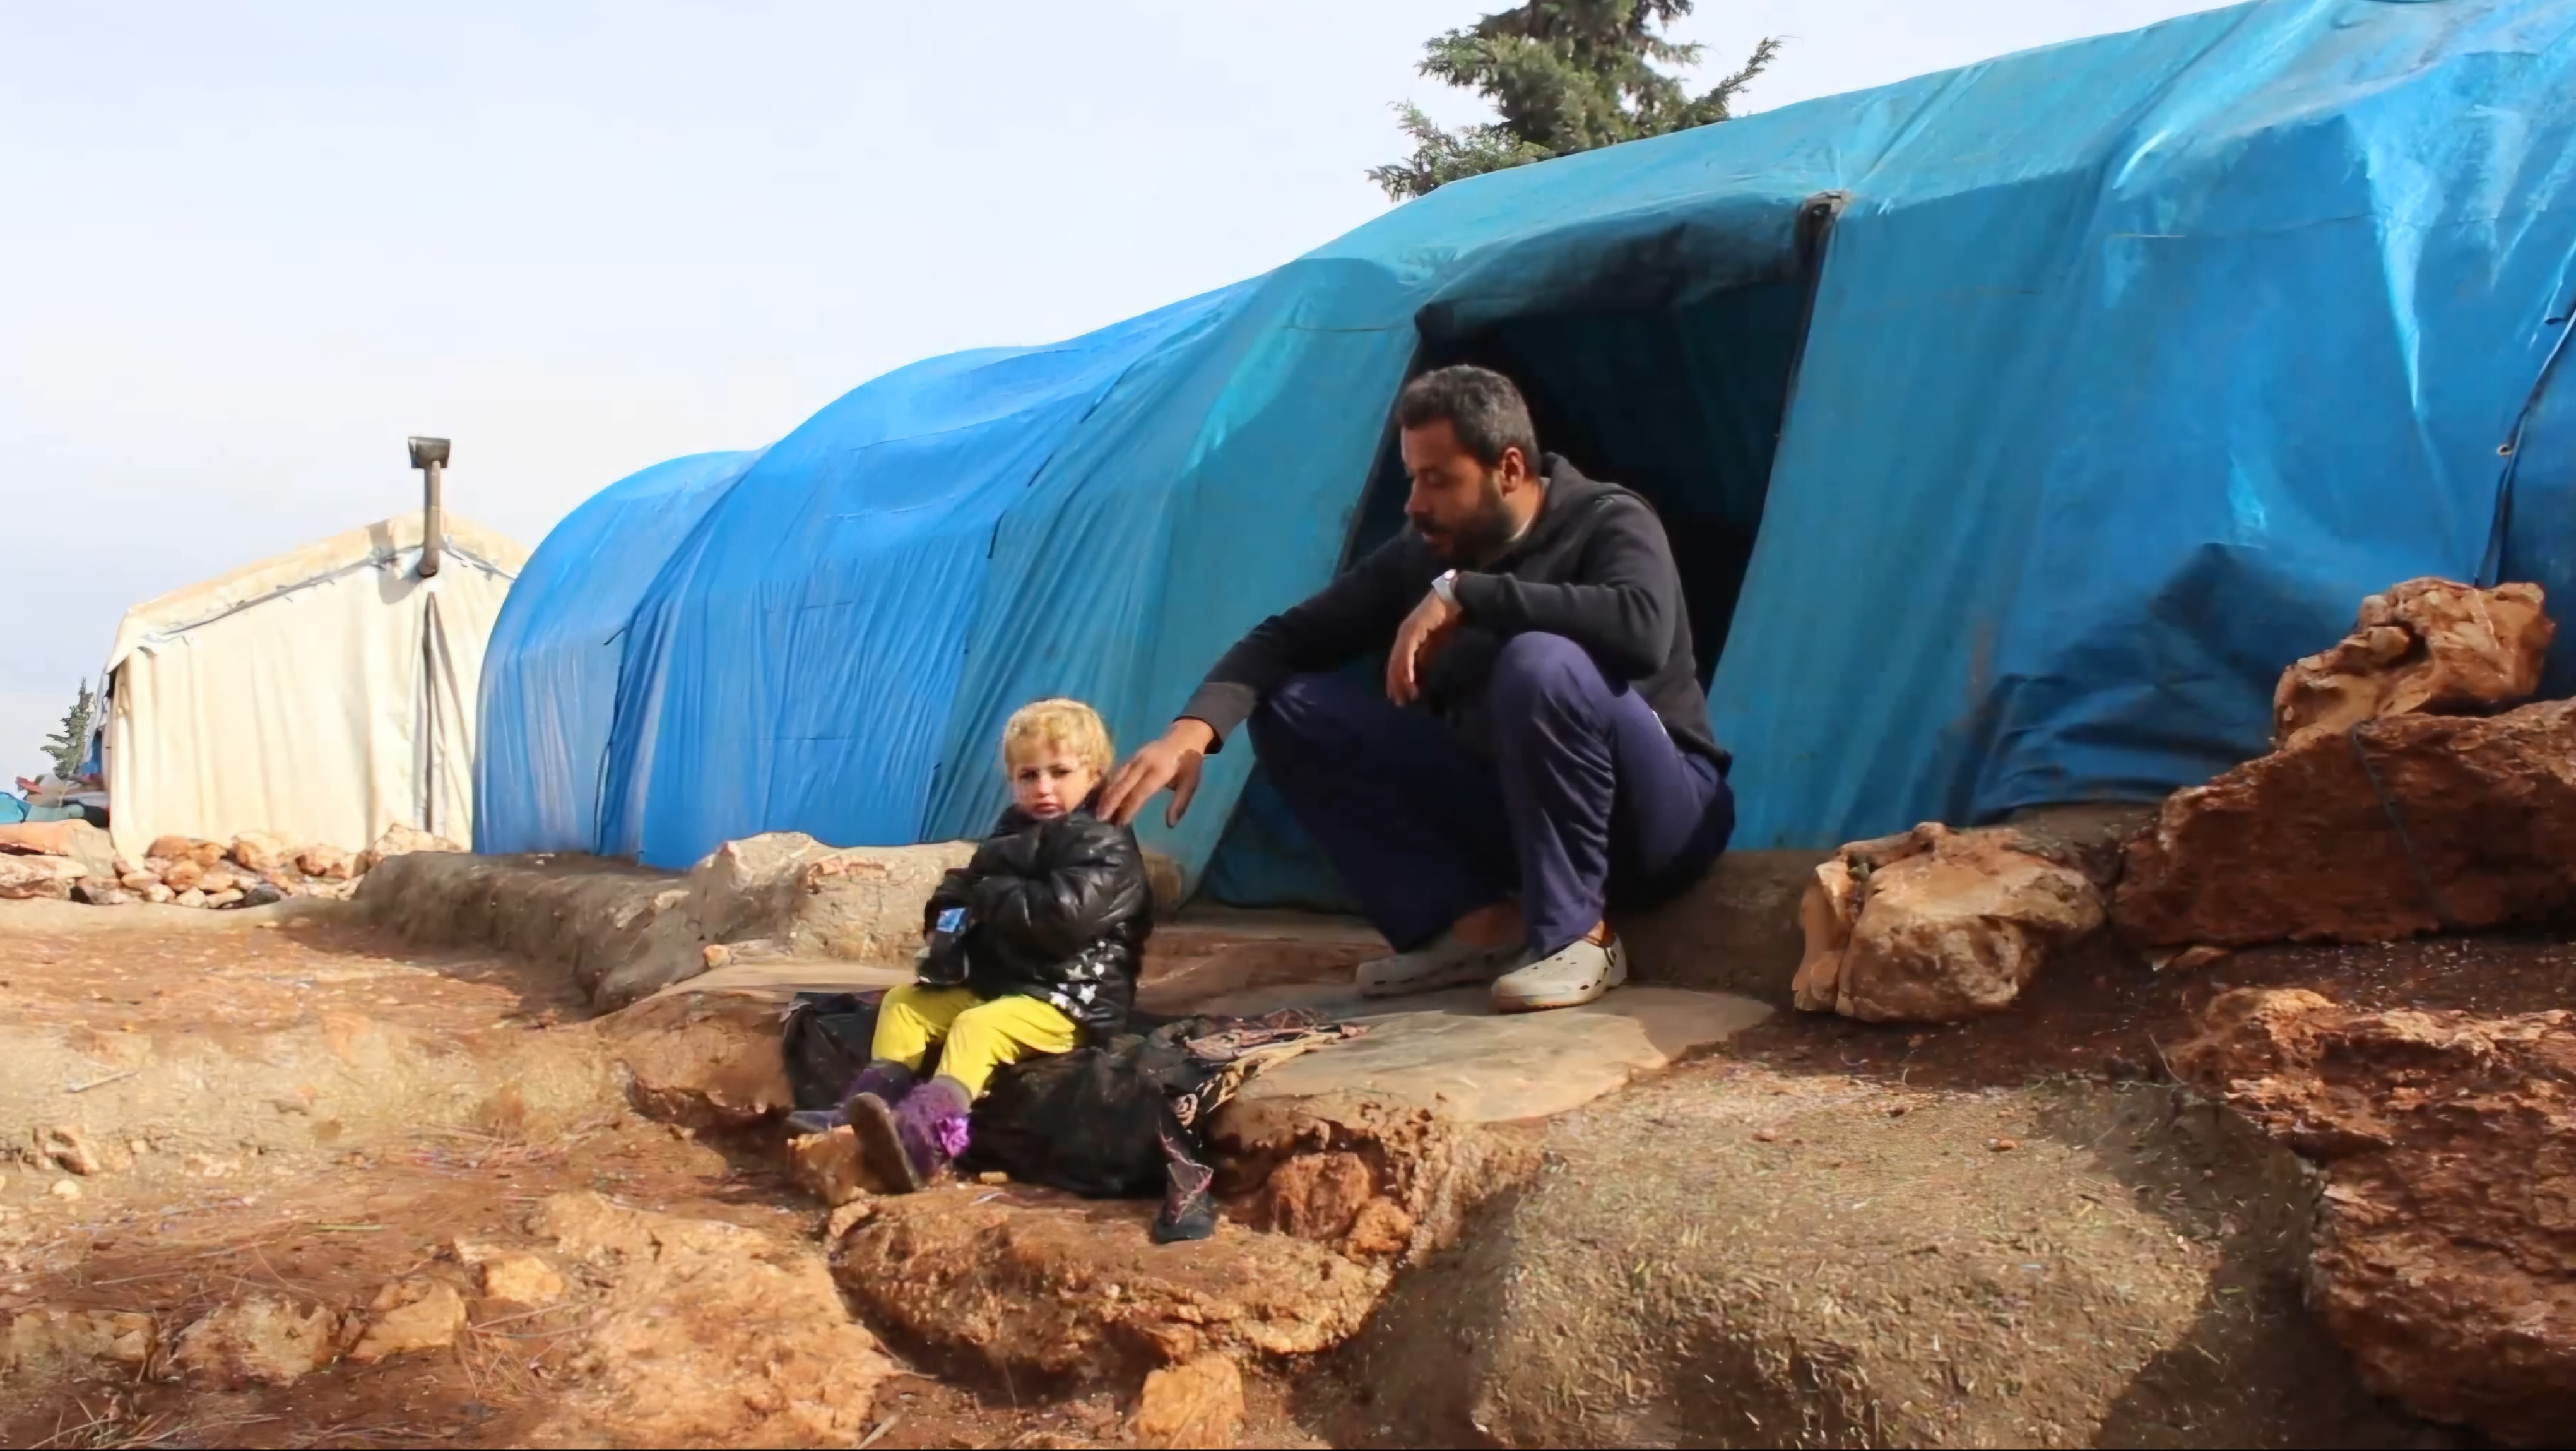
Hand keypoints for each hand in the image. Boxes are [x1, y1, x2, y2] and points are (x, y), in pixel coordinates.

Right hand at [1099, 719, 1214, 827]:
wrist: (1185, 736)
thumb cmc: (1189, 764)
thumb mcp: (1191, 783)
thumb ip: (1180, 803)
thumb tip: (1170, 824)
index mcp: (1159, 770)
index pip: (1140, 792)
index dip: (1129, 808)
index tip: (1120, 823)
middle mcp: (1143, 763)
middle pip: (1122, 784)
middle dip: (1110, 802)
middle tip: (1099, 819)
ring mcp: (1135, 757)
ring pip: (1116, 776)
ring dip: (1106, 793)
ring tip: (1097, 810)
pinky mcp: (1131, 756)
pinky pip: (1116, 770)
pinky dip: (1107, 783)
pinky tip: (1101, 795)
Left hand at [1386, 588, 1463, 705]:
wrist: (1458, 596)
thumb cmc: (1452, 617)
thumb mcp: (1440, 642)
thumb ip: (1431, 655)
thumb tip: (1427, 676)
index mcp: (1410, 637)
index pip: (1399, 662)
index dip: (1399, 680)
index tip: (1402, 698)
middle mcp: (1405, 633)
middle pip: (1395, 663)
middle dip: (1396, 684)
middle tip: (1400, 703)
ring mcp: (1407, 630)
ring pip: (1398, 659)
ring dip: (1400, 679)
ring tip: (1404, 696)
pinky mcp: (1413, 628)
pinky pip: (1407, 651)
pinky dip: (1407, 667)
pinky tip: (1409, 681)